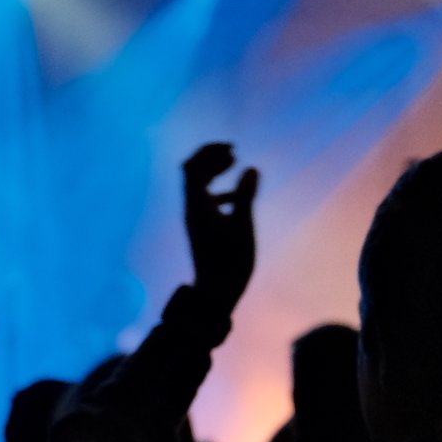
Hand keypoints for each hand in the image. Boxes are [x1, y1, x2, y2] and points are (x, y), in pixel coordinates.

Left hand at [181, 142, 258, 316]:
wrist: (215, 293)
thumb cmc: (230, 261)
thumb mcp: (242, 226)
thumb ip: (245, 195)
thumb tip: (251, 168)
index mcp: (197, 205)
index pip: (192, 167)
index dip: (209, 152)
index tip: (232, 149)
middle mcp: (191, 209)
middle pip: (192, 172)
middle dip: (210, 158)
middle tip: (233, 153)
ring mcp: (194, 220)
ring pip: (198, 186)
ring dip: (214, 172)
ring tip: (235, 164)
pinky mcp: (200, 229)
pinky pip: (204, 201)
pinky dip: (218, 191)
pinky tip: (236, 199)